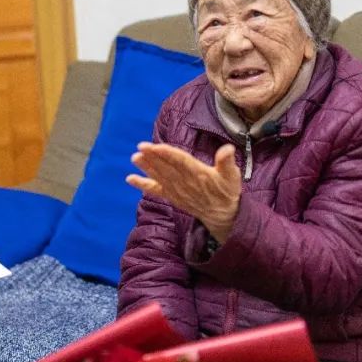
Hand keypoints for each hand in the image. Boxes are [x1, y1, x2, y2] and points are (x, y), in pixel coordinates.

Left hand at [126, 142, 241, 242]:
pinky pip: (155, 190)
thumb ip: (227, 162)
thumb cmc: (226, 191)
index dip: (168, 154)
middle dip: (153, 157)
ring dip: (146, 167)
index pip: (181, 162)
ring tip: (135, 158)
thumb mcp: (232, 176)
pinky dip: (142, 185)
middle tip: (141, 147)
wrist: (222, 214)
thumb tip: (228, 149)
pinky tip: (130, 179)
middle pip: (166, 168)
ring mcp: (176, 190)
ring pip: (159, 176)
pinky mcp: (172, 196)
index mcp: (199, 174)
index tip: (156, 147)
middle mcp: (185, 183)